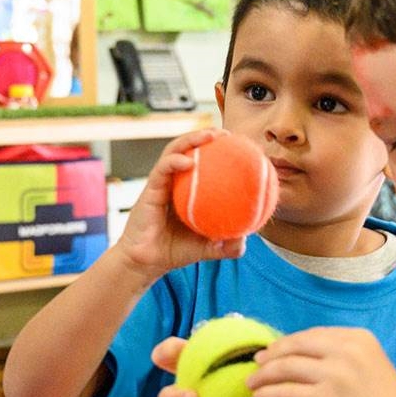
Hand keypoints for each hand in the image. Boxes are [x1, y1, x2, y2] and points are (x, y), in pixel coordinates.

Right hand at [113, 129, 244, 283]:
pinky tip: (188, 161)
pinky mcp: (150, 188)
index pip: (205, 162)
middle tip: (226, 134)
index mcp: (189, 189)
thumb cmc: (175, 252)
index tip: (240, 145)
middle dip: (206, 135)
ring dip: (191, 139)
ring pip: (174, 151)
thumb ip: (228, 245)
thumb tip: (248, 238)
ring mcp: (162, 182)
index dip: (220, 151)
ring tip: (209, 136)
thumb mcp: (209, 249)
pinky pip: (162, 169)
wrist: (147, 262)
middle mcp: (175, 181)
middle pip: (189, 148)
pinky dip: (174, 161)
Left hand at [248, 327, 395, 396]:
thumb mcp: (370, 366)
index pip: (313, 335)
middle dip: (272, 354)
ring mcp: (335, 374)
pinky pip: (286, 393)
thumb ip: (343, 358)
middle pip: (295, 345)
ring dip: (264, 375)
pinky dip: (268, 394)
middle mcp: (346, 350)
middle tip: (256, 363)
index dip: (290, 342)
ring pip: (286, 368)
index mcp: (358, 338)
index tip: (276, 350)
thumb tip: (305, 361)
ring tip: (252, 383)